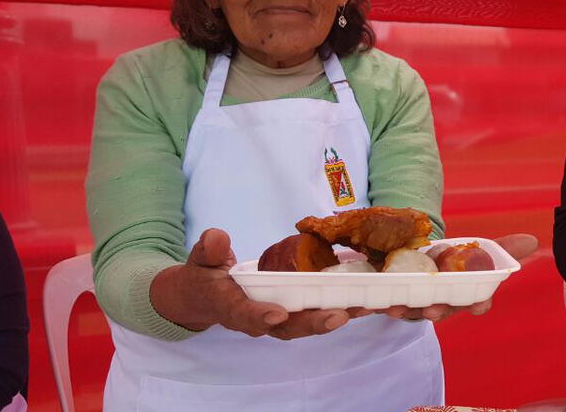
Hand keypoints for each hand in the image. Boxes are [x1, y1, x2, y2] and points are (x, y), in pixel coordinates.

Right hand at [150, 228, 362, 338]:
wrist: (207, 296)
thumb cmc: (205, 276)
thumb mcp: (201, 260)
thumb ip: (208, 251)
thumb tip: (215, 238)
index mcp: (230, 307)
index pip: (243, 314)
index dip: (259, 316)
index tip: (276, 314)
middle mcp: (257, 319)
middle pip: (286, 327)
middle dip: (313, 323)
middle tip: (338, 316)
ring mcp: (277, 319)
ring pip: (306, 324)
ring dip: (335, 317)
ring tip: (363, 308)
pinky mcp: (292, 312)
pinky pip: (315, 314)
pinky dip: (340, 310)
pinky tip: (364, 303)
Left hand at [381, 233, 538, 321]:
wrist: (421, 264)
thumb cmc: (454, 264)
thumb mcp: (476, 252)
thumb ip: (502, 249)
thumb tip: (533, 240)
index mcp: (464, 293)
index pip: (477, 302)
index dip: (478, 303)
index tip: (479, 306)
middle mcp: (442, 303)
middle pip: (442, 310)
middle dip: (438, 311)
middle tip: (433, 308)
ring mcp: (416, 304)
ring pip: (412, 311)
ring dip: (404, 311)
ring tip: (395, 307)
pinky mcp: (393, 300)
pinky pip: (384, 306)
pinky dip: (375, 306)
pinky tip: (367, 304)